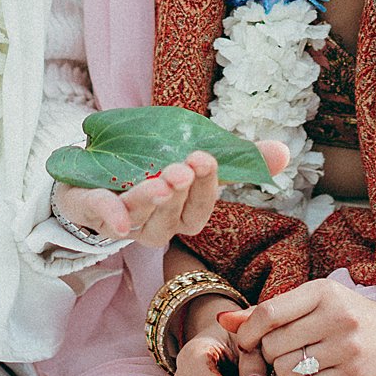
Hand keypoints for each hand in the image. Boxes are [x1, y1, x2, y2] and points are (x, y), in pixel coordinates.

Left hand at [53, 140, 290, 248]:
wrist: (96, 171)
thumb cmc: (156, 169)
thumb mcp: (196, 161)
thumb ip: (239, 159)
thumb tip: (285, 151)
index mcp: (181, 214)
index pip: (199, 211)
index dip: (205, 189)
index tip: (206, 158)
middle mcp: (154, 225)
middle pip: (172, 221)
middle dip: (180, 194)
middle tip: (185, 167)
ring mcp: (122, 220)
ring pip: (139, 220)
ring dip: (150, 202)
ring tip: (161, 179)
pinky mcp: (90, 209)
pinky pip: (99, 215)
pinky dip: (109, 215)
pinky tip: (118, 216)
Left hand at [225, 280, 375, 375]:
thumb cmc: (349, 315)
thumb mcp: (313, 302)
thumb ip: (268, 312)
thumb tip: (223, 321)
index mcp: (322, 291)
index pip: (268, 313)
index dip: (248, 332)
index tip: (247, 341)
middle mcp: (336, 317)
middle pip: (273, 346)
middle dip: (268, 354)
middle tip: (280, 353)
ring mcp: (346, 348)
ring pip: (285, 370)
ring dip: (281, 373)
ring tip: (297, 364)